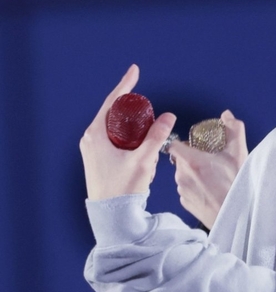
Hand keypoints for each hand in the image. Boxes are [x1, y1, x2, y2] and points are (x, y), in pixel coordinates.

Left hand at [80, 66, 175, 202]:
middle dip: (136, 122)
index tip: (135, 71)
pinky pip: (116, 146)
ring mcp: (92, 152)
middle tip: (150, 127)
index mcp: (95, 134)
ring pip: (118, 133)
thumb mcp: (142, 161)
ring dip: (136, 140)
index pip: (112, 101)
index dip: (126, 85)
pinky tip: (141, 164)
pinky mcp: (98, 162)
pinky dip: (131, 149)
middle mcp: (90, 140)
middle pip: (116, 117)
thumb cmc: (122, 192)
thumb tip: (168, 116)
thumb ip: (156, 137)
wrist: (112, 220)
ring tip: (146, 160)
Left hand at [168, 109, 247, 227]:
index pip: (174, 145)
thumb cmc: (237, 186)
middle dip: (191, 160)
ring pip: (183, 176)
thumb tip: (226, 115)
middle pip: (180, 161)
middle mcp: (182, 176)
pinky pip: (186, 191)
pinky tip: (208, 192)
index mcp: (191, 160)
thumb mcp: (239, 153)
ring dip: (192, 175)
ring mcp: (183, 191)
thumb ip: (234, 129)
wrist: (238, 217)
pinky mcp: (186, 204)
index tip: (195, 147)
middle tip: (209, 163)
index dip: (183, 144)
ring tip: (210, 180)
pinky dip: (194, 189)